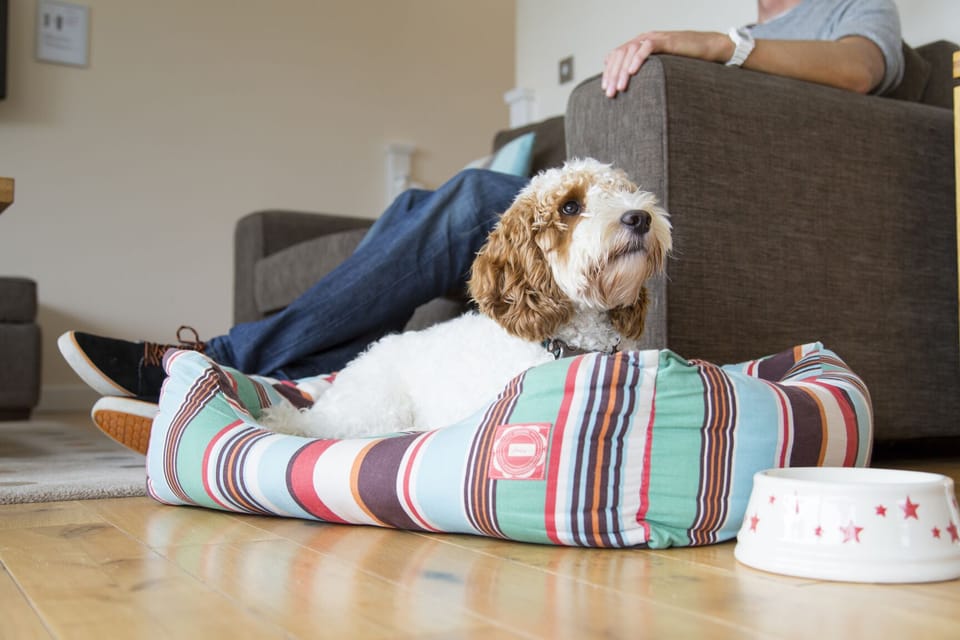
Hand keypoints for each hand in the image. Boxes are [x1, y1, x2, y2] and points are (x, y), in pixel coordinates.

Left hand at [602, 31, 733, 97]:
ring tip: (620, 87)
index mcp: (639, 45)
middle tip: (609, 93)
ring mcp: (655, 38)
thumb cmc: (685, 61)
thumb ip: (645, 72)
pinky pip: (647, 47)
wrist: (708, 48)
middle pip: (620, 54)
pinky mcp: (666, 40)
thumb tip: (629, 85)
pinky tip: (633, 72)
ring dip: (622, 71)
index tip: (605, 89)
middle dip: (612, 75)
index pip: (616, 56)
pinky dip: (638, 59)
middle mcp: (644, 39)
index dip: (608, 72)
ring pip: (630, 51)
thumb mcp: (659, 67)